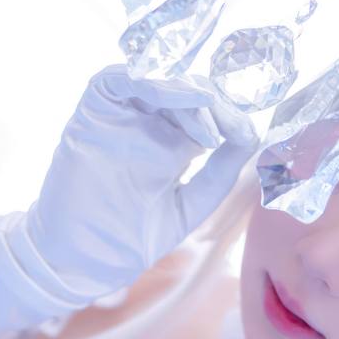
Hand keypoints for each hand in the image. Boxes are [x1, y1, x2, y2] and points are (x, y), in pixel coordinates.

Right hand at [10, 64, 259, 304]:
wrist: (87, 260)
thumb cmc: (132, 239)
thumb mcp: (191, 204)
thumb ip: (220, 170)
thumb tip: (251, 132)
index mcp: (172, 144)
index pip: (204, 111)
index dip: (227, 114)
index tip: (242, 132)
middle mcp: (146, 125)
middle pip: (184, 90)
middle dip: (209, 102)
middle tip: (222, 126)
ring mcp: (119, 117)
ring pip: (155, 80)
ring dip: (184, 90)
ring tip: (203, 114)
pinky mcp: (93, 115)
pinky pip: (115, 80)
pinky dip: (146, 79)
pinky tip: (173, 96)